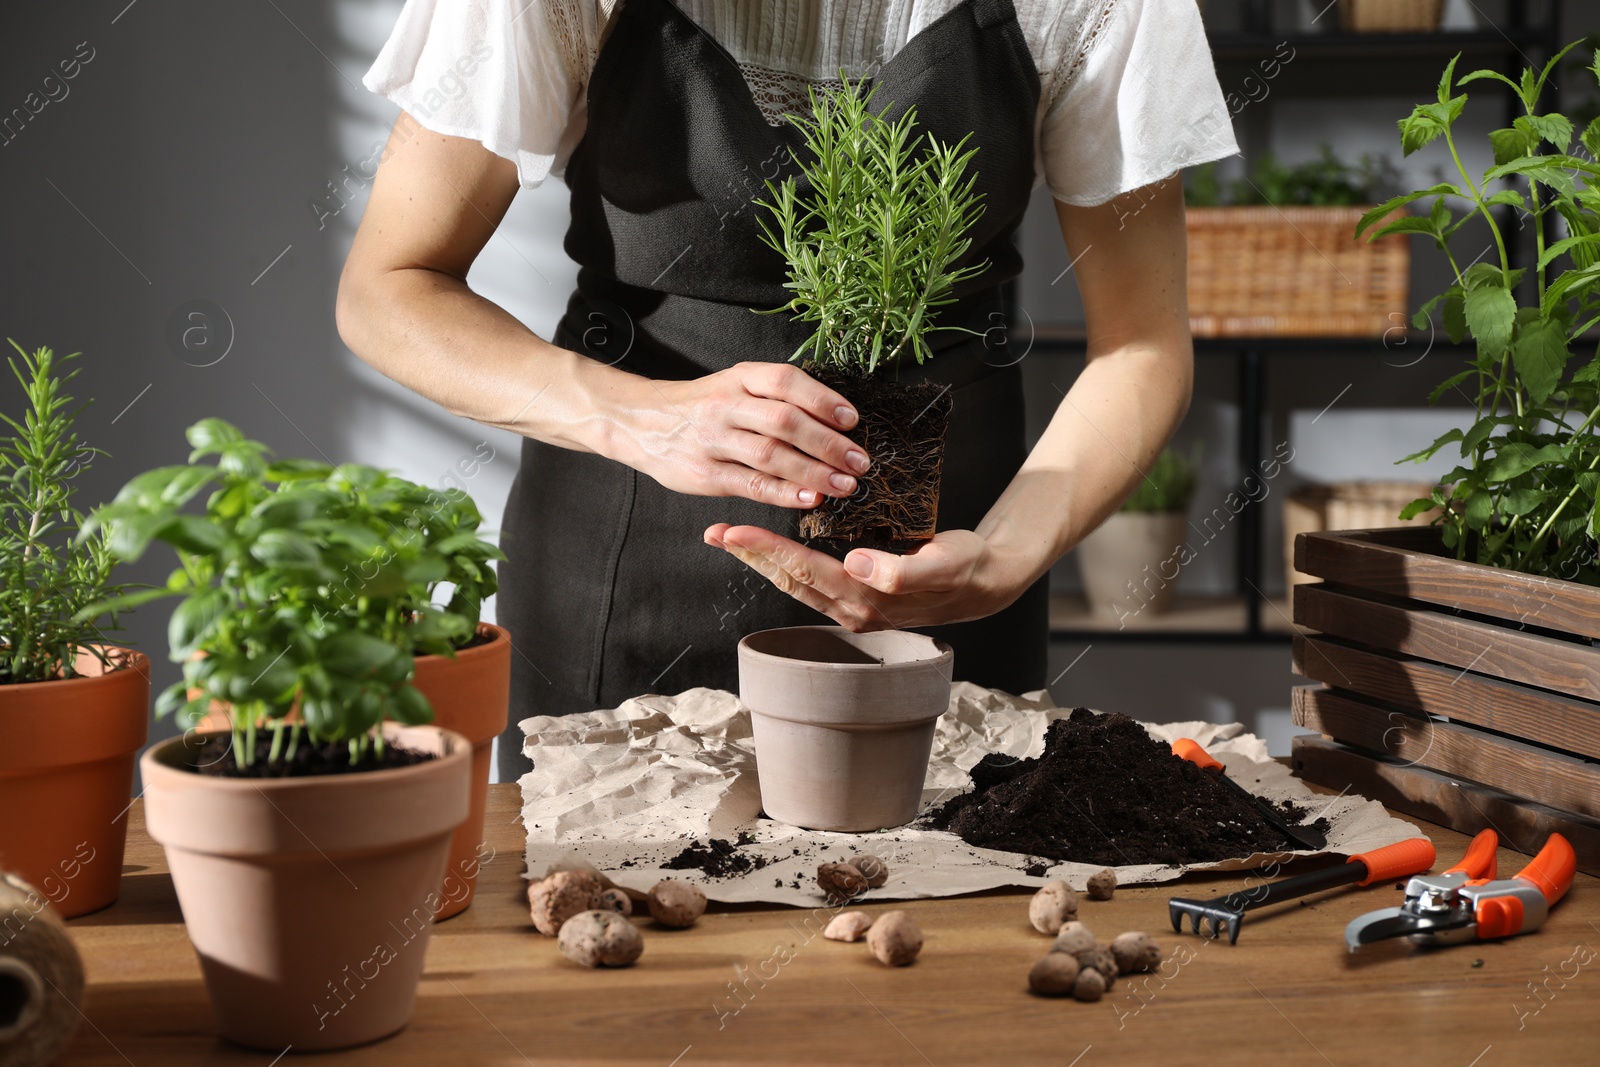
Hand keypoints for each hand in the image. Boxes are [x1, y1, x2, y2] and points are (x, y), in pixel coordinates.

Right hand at [605, 362, 870, 506]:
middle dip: (828, 443)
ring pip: (771, 455)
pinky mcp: (706, 474)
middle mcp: (726, 405)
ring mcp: (714, 440)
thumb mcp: (734, 386)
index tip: (852, 420)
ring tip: (845, 485)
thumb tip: (834, 422)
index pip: (787, 381)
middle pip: (785, 421)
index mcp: (740, 378)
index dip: (823, 400)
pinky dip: (784, 493)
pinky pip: (751, 484)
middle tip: (859, 462)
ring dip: (814, 472)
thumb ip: (775, 399)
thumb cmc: (702, 407)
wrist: (641, 423)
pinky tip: (810, 499)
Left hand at [703, 523, 1019, 630]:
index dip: (766, 549)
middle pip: (788, 579)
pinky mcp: (857, 596)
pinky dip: (785, 561)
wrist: (985, 583)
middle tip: (714, 531)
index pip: (804, 570)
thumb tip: (855, 565)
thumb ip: (900, 571)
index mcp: (867, 600)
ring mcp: (853, 606)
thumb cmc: (965, 568)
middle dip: (750, 555)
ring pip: (795, 581)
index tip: (733, 529)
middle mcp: (853, 609)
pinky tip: (770, 547)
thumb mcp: (942, 564)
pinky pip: (811, 578)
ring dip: (761, 559)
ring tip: (730, 537)